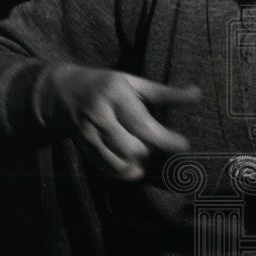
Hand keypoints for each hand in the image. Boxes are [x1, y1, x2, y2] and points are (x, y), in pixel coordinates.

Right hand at [38, 65, 201, 179]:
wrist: (58, 93)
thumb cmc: (105, 85)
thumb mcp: (133, 82)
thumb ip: (165, 93)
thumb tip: (197, 94)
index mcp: (115, 94)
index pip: (142, 123)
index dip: (165, 139)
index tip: (183, 145)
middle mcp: (99, 115)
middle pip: (132, 148)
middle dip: (150, 151)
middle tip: (157, 144)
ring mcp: (88, 134)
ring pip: (120, 163)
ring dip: (139, 165)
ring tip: (145, 155)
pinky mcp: (83, 148)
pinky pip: (108, 169)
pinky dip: (125, 173)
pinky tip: (133, 165)